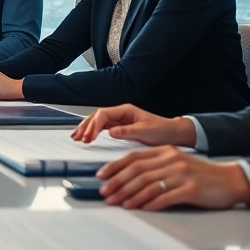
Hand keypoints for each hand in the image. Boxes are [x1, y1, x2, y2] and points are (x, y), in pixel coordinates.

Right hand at [71, 104, 196, 146]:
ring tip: (76, 137)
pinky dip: (93, 132)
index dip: (94, 126)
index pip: (103, 114)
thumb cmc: (162, 131)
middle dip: (86, 126)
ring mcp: (120, 120)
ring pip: (97, 121)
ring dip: (86, 128)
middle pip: (97, 116)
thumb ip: (128, 131)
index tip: (89, 137)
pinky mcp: (120, 128)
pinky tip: (86, 137)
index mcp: (126, 110)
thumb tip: (110, 132)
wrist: (174, 134)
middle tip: (78, 138)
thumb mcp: (146, 131)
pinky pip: (102, 128)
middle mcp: (121, 113)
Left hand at [96, 146, 249, 210]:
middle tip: (105, 194)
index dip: (115, 166)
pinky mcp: (191, 189)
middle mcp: (172, 160)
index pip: (134, 157)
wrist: (230, 180)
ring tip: (119, 203)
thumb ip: (155, 166)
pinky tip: (141, 208)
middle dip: (118, 183)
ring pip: (148, 184)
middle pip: (138, 171)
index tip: (101, 176)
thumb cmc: (201, 175)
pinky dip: (151, 202)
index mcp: (166, 151)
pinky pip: (166, 196)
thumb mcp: (177, 163)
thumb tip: (129, 177)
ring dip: (130, 195)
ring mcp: (181, 174)